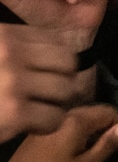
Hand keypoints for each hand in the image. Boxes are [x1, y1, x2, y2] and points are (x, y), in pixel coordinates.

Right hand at [0, 23, 83, 140]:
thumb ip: (13, 48)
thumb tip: (59, 58)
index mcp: (4, 37)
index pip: (57, 43)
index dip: (58, 62)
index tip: (50, 74)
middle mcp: (11, 55)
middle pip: (68, 64)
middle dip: (62, 80)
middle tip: (50, 94)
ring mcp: (14, 83)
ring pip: (65, 90)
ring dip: (56, 104)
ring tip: (40, 109)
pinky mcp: (14, 113)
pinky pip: (53, 118)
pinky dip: (47, 124)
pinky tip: (31, 125)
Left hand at [3, 104, 117, 161]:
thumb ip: (107, 143)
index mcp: (78, 121)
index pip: (111, 112)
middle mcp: (66, 114)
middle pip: (98, 112)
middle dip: (113, 127)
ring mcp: (55, 121)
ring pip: (86, 116)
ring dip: (100, 129)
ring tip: (103, 149)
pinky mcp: (46, 129)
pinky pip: (73, 122)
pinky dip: (85, 130)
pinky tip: (84, 146)